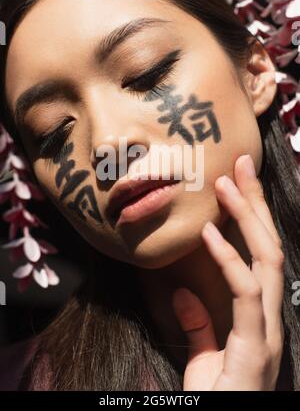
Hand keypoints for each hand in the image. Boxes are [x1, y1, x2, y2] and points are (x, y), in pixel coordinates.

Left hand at [172, 154, 283, 390]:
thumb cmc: (218, 398)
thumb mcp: (204, 357)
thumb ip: (199, 326)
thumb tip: (182, 293)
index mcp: (261, 316)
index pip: (262, 253)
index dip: (253, 216)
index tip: (237, 182)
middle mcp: (272, 316)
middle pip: (270, 245)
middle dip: (256, 202)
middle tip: (240, 164)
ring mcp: (268, 330)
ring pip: (266, 259)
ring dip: (247, 217)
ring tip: (226, 182)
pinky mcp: (255, 345)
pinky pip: (244, 291)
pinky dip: (229, 258)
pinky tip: (211, 233)